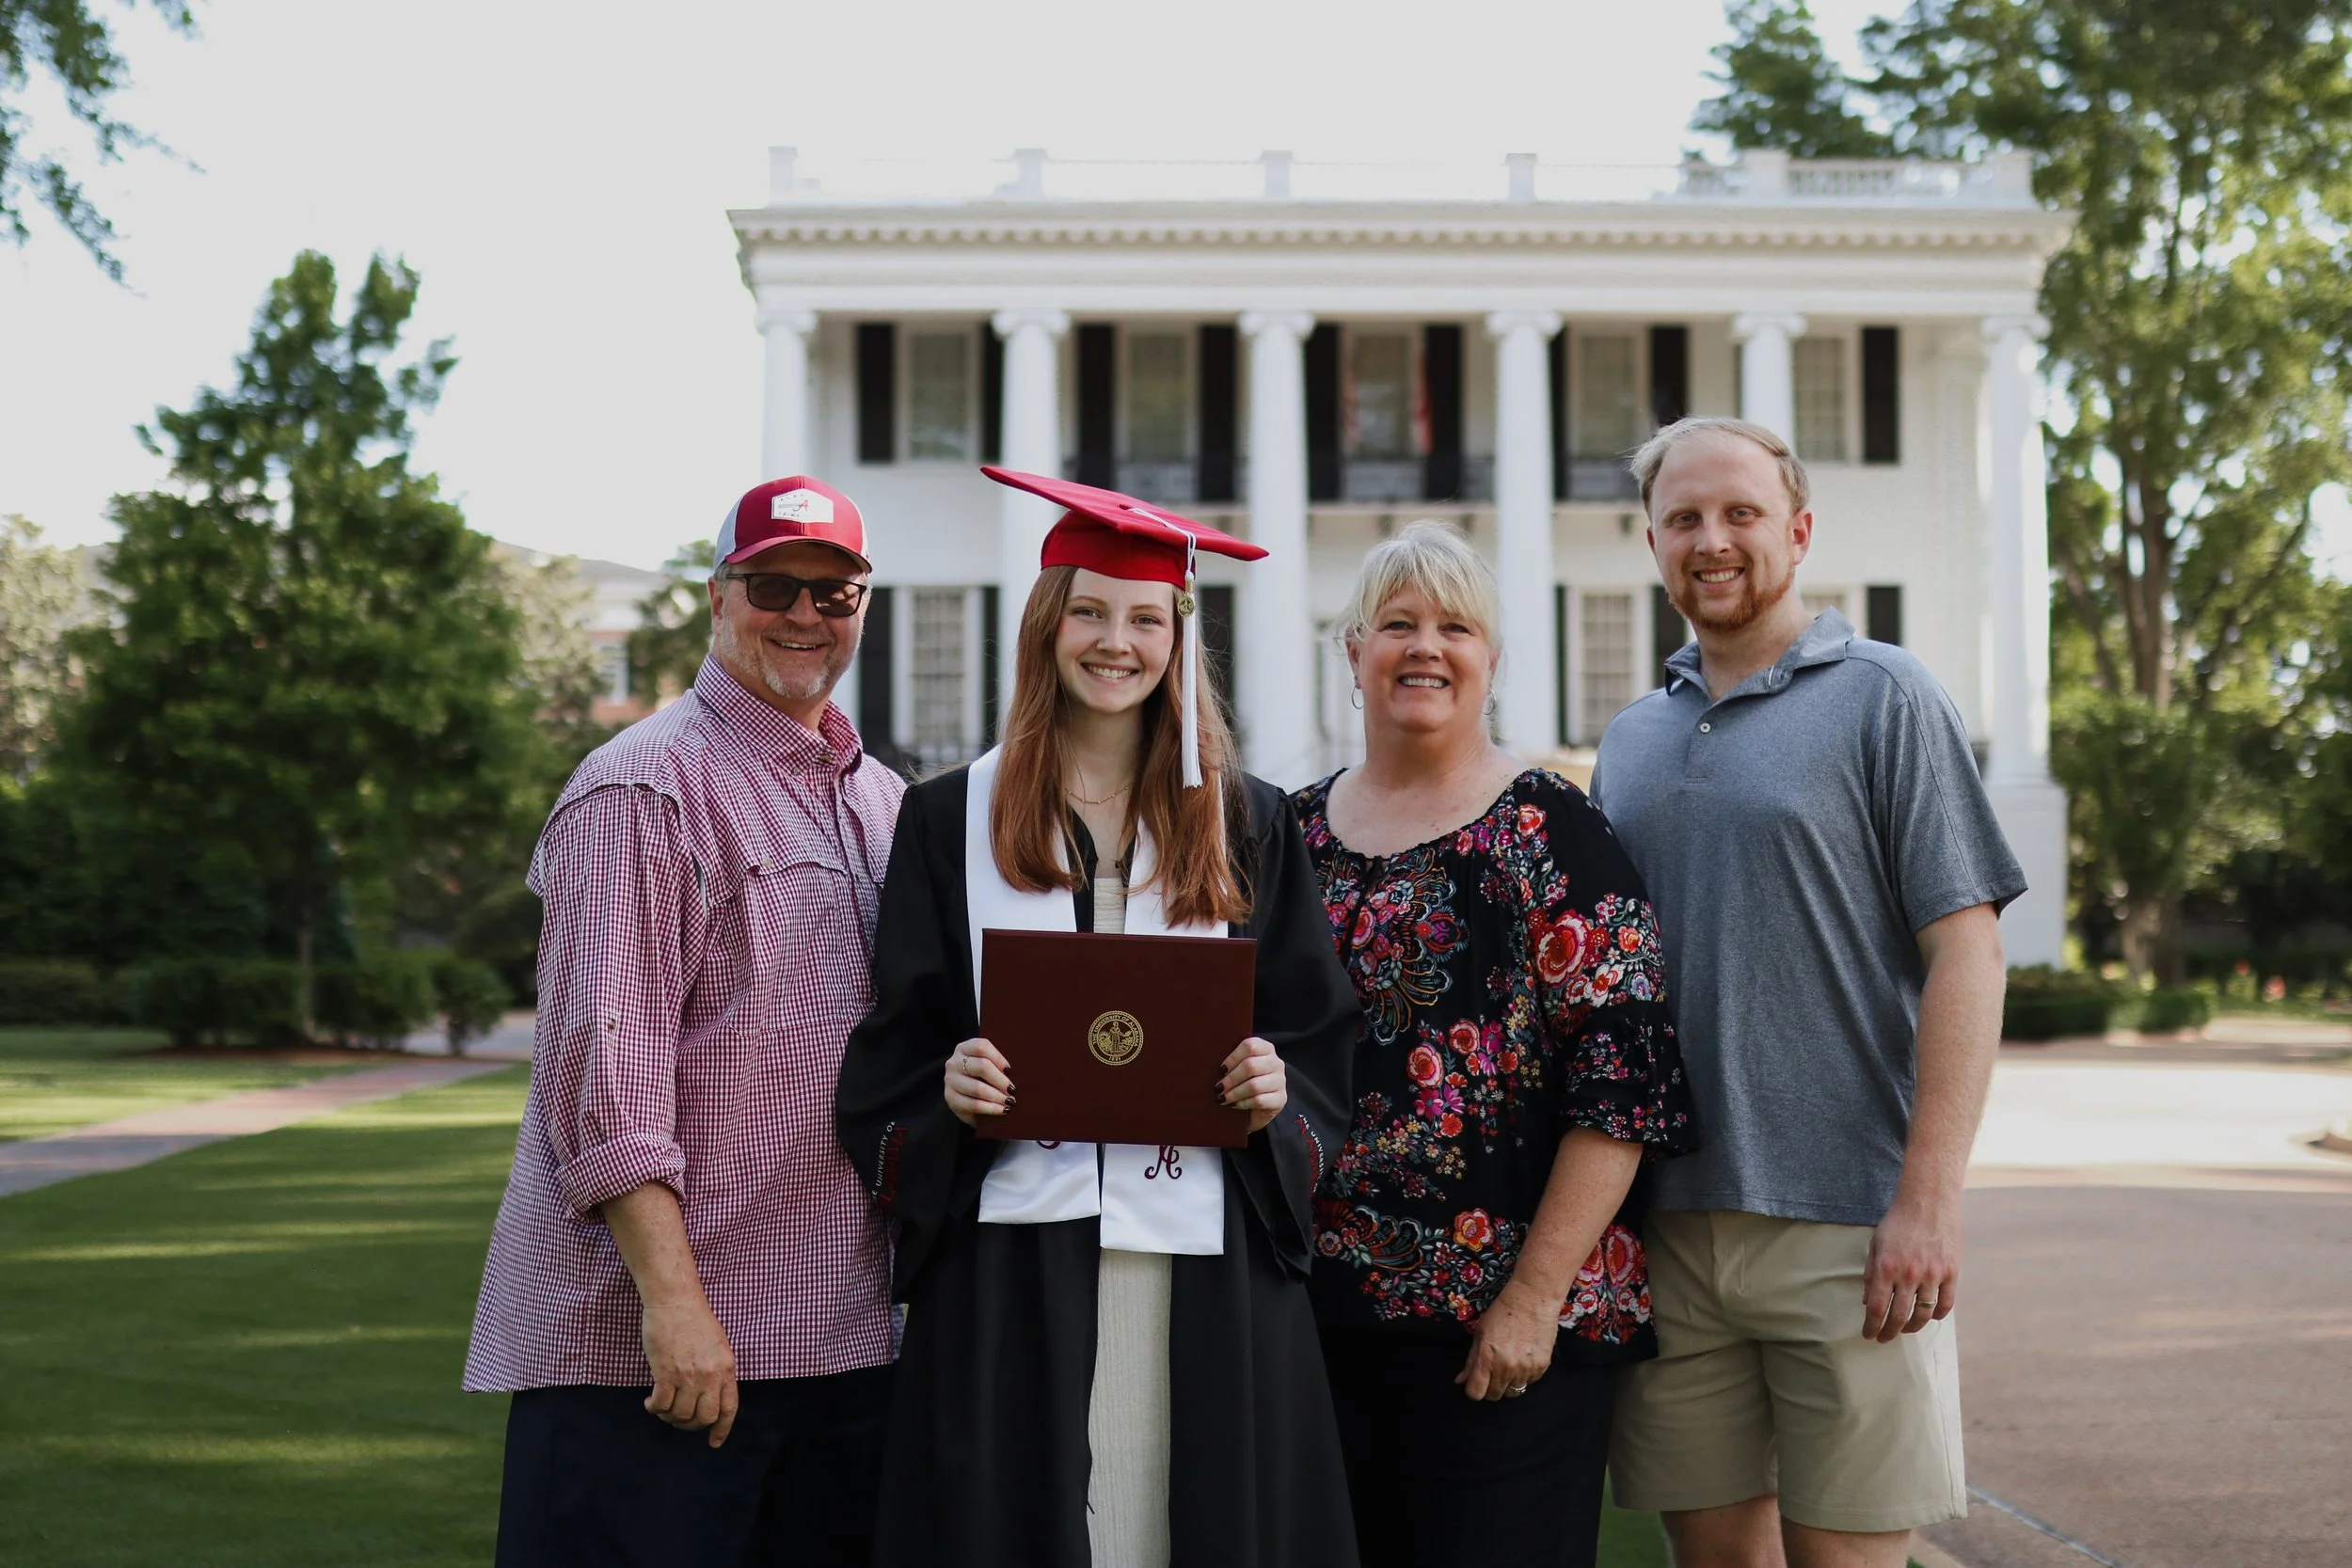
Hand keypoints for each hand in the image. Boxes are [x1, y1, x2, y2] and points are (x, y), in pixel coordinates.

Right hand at [641, 1292, 738, 1446]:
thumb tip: (710, 1396)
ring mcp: (689, 1376)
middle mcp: (711, 1375)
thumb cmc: (694, 1319)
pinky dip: (654, 1408)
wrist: (675, 1301)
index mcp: (726, 1368)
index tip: (714, 1442)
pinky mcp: (667, 1373)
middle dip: (691, 1425)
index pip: (729, 1408)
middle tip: (679, 1418)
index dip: (722, 1429)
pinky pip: (661, 1405)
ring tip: (662, 1406)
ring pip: (681, 1415)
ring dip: (669, 1416)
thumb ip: (717, 1371)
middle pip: (704, 1417)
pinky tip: (649, 1401)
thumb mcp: (717, 1345)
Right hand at [944, 1037, 1013, 1125]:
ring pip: (977, 1088)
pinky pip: (973, 1104)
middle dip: (1001, 1080)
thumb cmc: (983, 1077)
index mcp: (965, 1048)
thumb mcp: (988, 1065)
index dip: (999, 1058)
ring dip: (997, 1096)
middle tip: (1013, 1090)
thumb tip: (1019, 1070)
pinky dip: (990, 1108)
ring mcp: (950, 1080)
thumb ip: (998, 1063)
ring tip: (1010, 1102)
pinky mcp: (951, 1099)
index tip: (1011, 1071)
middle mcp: (954, 1062)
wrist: (965, 1096)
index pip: (982, 1047)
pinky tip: (1001, 1110)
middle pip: (982, 1067)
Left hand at [1217, 1035, 1286, 1132]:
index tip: (1220, 1070)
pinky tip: (1234, 1105)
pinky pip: (1259, 1100)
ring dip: (1234, 1093)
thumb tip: (1215, 1063)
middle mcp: (1276, 1063)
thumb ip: (1232, 1061)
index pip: (1250, 1046)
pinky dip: (1243, 1103)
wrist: (1255, 1109)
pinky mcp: (1281, 1099)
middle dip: (1231, 1079)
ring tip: (1222, 1098)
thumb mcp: (1238, 1068)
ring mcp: (1280, 1081)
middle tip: (1218, 1088)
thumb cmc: (1242, 1083)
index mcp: (1266, 1049)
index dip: (1232, 1058)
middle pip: (1251, 1066)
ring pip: (1254, 1085)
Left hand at [1456, 1278, 1558, 1401]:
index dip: (1473, 1390)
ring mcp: (1526, 1369)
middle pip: (1494, 1396)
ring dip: (1508, 1383)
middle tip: (1492, 1373)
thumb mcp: (1480, 1333)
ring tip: (1509, 1364)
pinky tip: (1523, 1359)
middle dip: (1490, 1388)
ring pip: (1513, 1392)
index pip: (1476, 1393)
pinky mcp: (1542, 1367)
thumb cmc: (1502, 1312)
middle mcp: (1507, 1367)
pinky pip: (1529, 1383)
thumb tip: (1460, 1381)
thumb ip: (1471, 1360)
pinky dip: (1524, 1376)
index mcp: (1487, 1358)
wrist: (1533, 1299)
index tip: (1476, 1382)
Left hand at [1864, 1193, 1960, 1341]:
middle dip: (1889, 1332)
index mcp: (1886, 1267)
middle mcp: (1909, 1275)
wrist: (1927, 1202)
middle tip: (1884, 1339)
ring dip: (1912, 1327)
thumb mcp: (1876, 1245)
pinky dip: (1937, 1315)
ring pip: (1923, 1314)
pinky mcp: (1951, 1272)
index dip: (1871, 1326)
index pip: (1876, 1308)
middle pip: (1899, 1316)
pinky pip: (1946, 1304)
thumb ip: (1871, 1273)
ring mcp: (1933, 1275)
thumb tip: (1867, 1301)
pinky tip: (1929, 1317)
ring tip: (1905, 1330)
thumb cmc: (1897, 1222)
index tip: (1868, 1335)